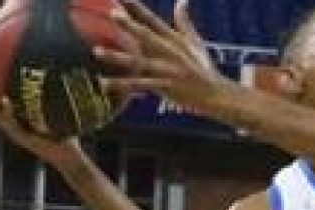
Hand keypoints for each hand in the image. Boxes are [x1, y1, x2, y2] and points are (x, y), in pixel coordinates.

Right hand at [0, 76, 86, 171]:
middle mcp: (13, 127)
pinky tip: (6, 100)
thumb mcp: (56, 112)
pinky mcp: (24, 140)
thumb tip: (56, 70)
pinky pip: (13, 125)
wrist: (70, 158)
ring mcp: (17, 134)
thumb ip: (52, 95)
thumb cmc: (64, 133)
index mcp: (16, 120)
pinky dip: (8, 112)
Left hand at [98, 0, 225, 110]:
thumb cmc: (205, 70)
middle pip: (147, 36)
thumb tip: (182, 0)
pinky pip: (141, 86)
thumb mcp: (196, 43)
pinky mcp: (166, 87)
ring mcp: (168, 70)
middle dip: (130, 25)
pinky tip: (104, 84)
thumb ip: (185, 23)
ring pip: (140, 63)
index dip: (135, 7)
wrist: (217, 95)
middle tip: (112, 13)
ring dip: (118, 58)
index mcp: (173, 40)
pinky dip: (123, 86)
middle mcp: (170, 52)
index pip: (151, 19)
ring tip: (97, 52)